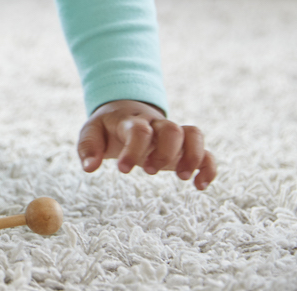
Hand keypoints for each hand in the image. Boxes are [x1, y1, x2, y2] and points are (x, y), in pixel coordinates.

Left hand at [78, 100, 216, 189]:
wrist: (124, 111)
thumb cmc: (108, 127)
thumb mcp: (91, 132)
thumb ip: (88, 148)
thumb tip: (89, 168)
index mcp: (131, 121)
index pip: (139, 131)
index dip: (133, 150)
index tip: (123, 169)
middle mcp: (156, 125)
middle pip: (171, 129)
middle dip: (165, 153)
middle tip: (149, 171)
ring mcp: (173, 135)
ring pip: (193, 134)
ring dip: (193, 156)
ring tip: (183, 178)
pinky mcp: (184, 147)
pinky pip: (206, 151)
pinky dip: (208, 167)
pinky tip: (201, 185)